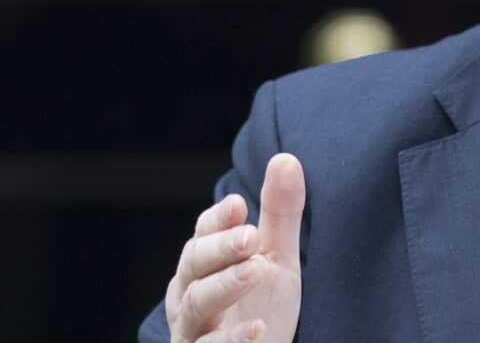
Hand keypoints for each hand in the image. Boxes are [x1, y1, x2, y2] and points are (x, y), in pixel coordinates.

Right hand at [165, 153, 305, 342]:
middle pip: (193, 266)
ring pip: (195, 304)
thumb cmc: (260, 309)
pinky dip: (231, 339)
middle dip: (219, 248)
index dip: (216, 221)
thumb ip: (279, 216)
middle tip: (251, 237)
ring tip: (256, 270)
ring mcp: (192, 331)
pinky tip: (258, 328)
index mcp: (203, 267)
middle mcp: (189, 296)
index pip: (202, 236)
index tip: (238, 205)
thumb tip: (286, 158)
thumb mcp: (276, 260)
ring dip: (224, 285)